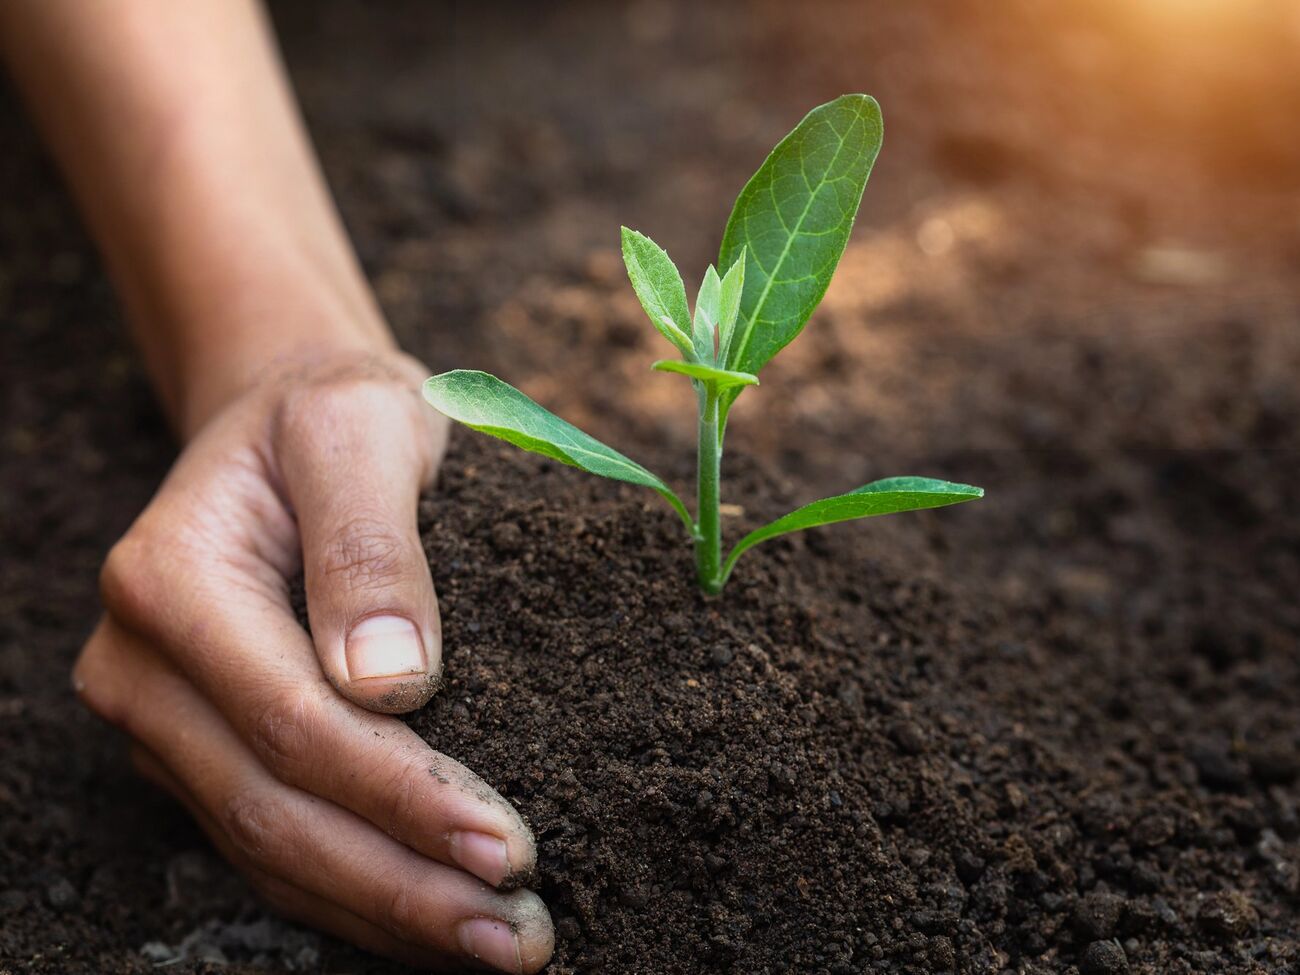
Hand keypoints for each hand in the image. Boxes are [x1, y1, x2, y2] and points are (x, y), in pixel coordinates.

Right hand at [74, 350, 553, 972]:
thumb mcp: (362, 428)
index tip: (508, 846)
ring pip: (271, 848)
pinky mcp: (205, 747)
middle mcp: (146, 667)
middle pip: (276, 808)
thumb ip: (370, 544)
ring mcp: (169, 718)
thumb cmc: (335, 415)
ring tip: (498, 946)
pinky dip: (353, 893)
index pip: (293, 723)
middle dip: (402, 883)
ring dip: (386, 909)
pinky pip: (273, 842)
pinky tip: (430, 922)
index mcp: (169, 582)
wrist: (288, 419)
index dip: (400, 795)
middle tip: (518, 935)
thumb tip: (392, 684)